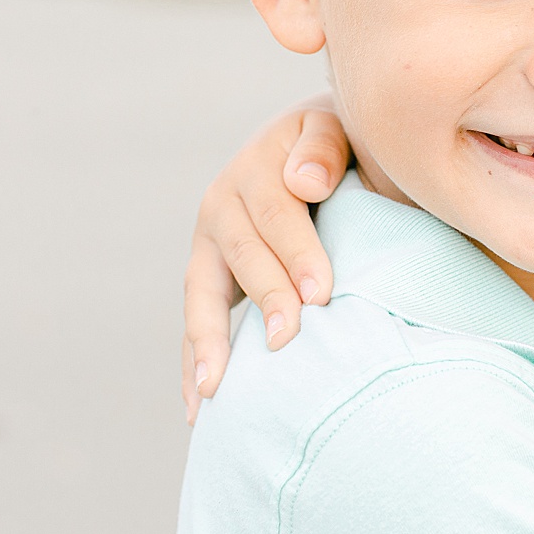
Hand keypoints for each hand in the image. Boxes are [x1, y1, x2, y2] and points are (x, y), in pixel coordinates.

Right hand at [182, 94, 349, 422]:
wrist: (312, 147)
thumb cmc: (337, 144)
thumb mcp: (334, 127)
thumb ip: (323, 147)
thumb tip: (306, 181)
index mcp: (256, 169)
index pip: (276, 214)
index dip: (297, 253)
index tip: (321, 293)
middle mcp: (221, 205)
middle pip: (242, 256)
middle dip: (266, 299)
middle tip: (289, 340)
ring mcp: (209, 244)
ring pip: (203, 294)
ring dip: (210, 342)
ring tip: (214, 390)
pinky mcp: (208, 275)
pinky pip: (196, 320)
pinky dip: (195, 360)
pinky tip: (198, 406)